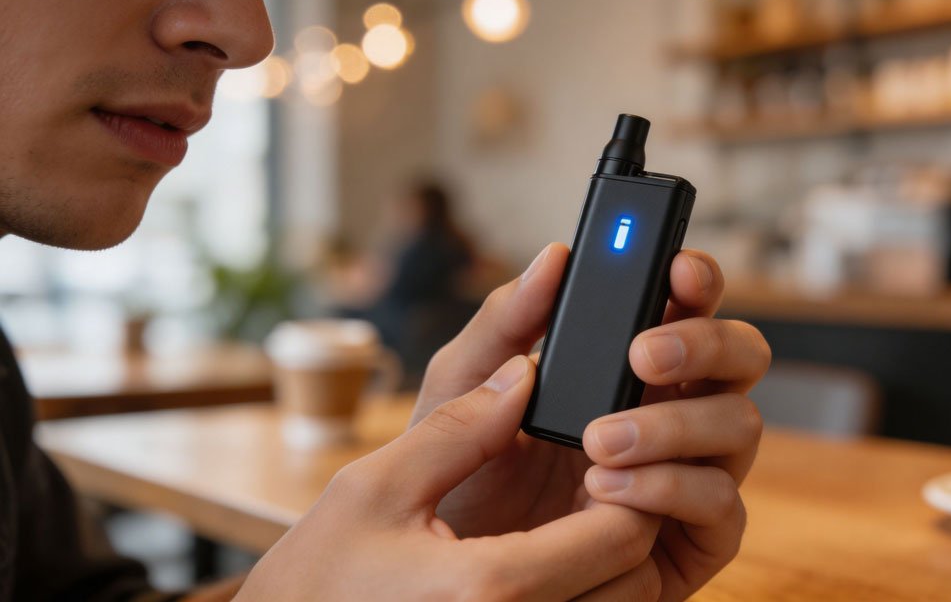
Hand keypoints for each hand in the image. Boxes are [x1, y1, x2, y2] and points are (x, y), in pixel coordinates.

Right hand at [235, 357, 660, 600]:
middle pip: (634, 577)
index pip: (623, 534)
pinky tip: (547, 559)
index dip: (632, 487)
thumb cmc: (314, 581)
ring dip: (611, 564)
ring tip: (571, 515)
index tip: (606, 451)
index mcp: (492, 587)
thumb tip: (523, 372)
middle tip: (594, 475)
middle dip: (629, 520)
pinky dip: (584, 595)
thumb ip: (459, 428)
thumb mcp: (373, 490)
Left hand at [412, 243, 770, 599]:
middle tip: (641, 355)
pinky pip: (724, 506)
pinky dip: (673, 489)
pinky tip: (608, 490)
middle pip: (741, 356)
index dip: (696, 279)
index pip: (686, 306)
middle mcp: (675, 411)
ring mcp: (692, 474)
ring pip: (742, 424)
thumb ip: (505, 322)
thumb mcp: (462, 391)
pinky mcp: (694, 541)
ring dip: (676, 424)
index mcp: (629, 365)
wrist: (449, 575)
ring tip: (598, 441)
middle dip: (707, 343)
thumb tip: (554, 256)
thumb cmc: (462, 477)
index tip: (675, 268)